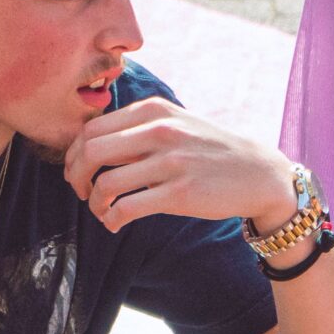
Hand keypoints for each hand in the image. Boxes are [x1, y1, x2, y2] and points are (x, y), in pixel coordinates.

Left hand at [64, 96, 296, 232]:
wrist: (258, 173)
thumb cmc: (211, 150)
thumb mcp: (177, 123)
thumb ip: (138, 129)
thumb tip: (91, 146)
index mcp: (154, 110)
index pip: (91, 129)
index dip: (74, 154)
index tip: (79, 172)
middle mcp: (160, 131)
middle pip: (91, 152)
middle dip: (76, 178)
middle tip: (83, 193)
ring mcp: (171, 162)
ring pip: (105, 184)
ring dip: (95, 204)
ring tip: (103, 212)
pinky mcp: (180, 193)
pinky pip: (127, 208)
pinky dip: (112, 220)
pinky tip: (116, 223)